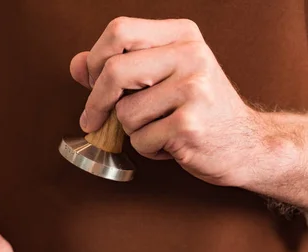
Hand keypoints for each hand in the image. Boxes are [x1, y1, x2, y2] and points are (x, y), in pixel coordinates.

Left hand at [69, 17, 294, 187]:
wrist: (246, 143)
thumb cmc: (198, 109)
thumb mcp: (161, 77)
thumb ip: (117, 67)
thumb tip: (77, 65)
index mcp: (182, 34)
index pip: (119, 30)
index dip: (95, 61)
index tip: (92, 84)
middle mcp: (191, 55)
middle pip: (113, 71)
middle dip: (96, 102)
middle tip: (94, 120)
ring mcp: (194, 88)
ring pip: (124, 112)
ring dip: (131, 130)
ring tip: (159, 128)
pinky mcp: (190, 124)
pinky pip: (140, 139)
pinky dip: (147, 149)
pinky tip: (170, 143)